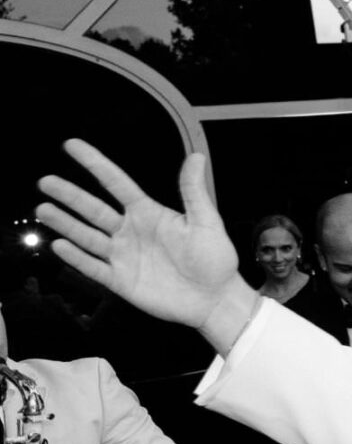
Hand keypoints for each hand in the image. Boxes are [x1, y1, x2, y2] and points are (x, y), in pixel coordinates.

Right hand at [36, 142, 258, 351]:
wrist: (216, 298)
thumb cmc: (215, 259)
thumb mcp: (207, 222)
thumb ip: (194, 191)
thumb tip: (196, 157)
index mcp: (148, 213)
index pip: (116, 183)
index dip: (95, 164)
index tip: (71, 146)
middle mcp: (131, 231)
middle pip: (93, 209)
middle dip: (70, 195)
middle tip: (46, 182)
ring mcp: (123, 256)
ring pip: (87, 236)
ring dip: (66, 223)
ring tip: (43, 209)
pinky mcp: (121, 281)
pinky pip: (93, 268)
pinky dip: (76, 257)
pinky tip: (59, 245)